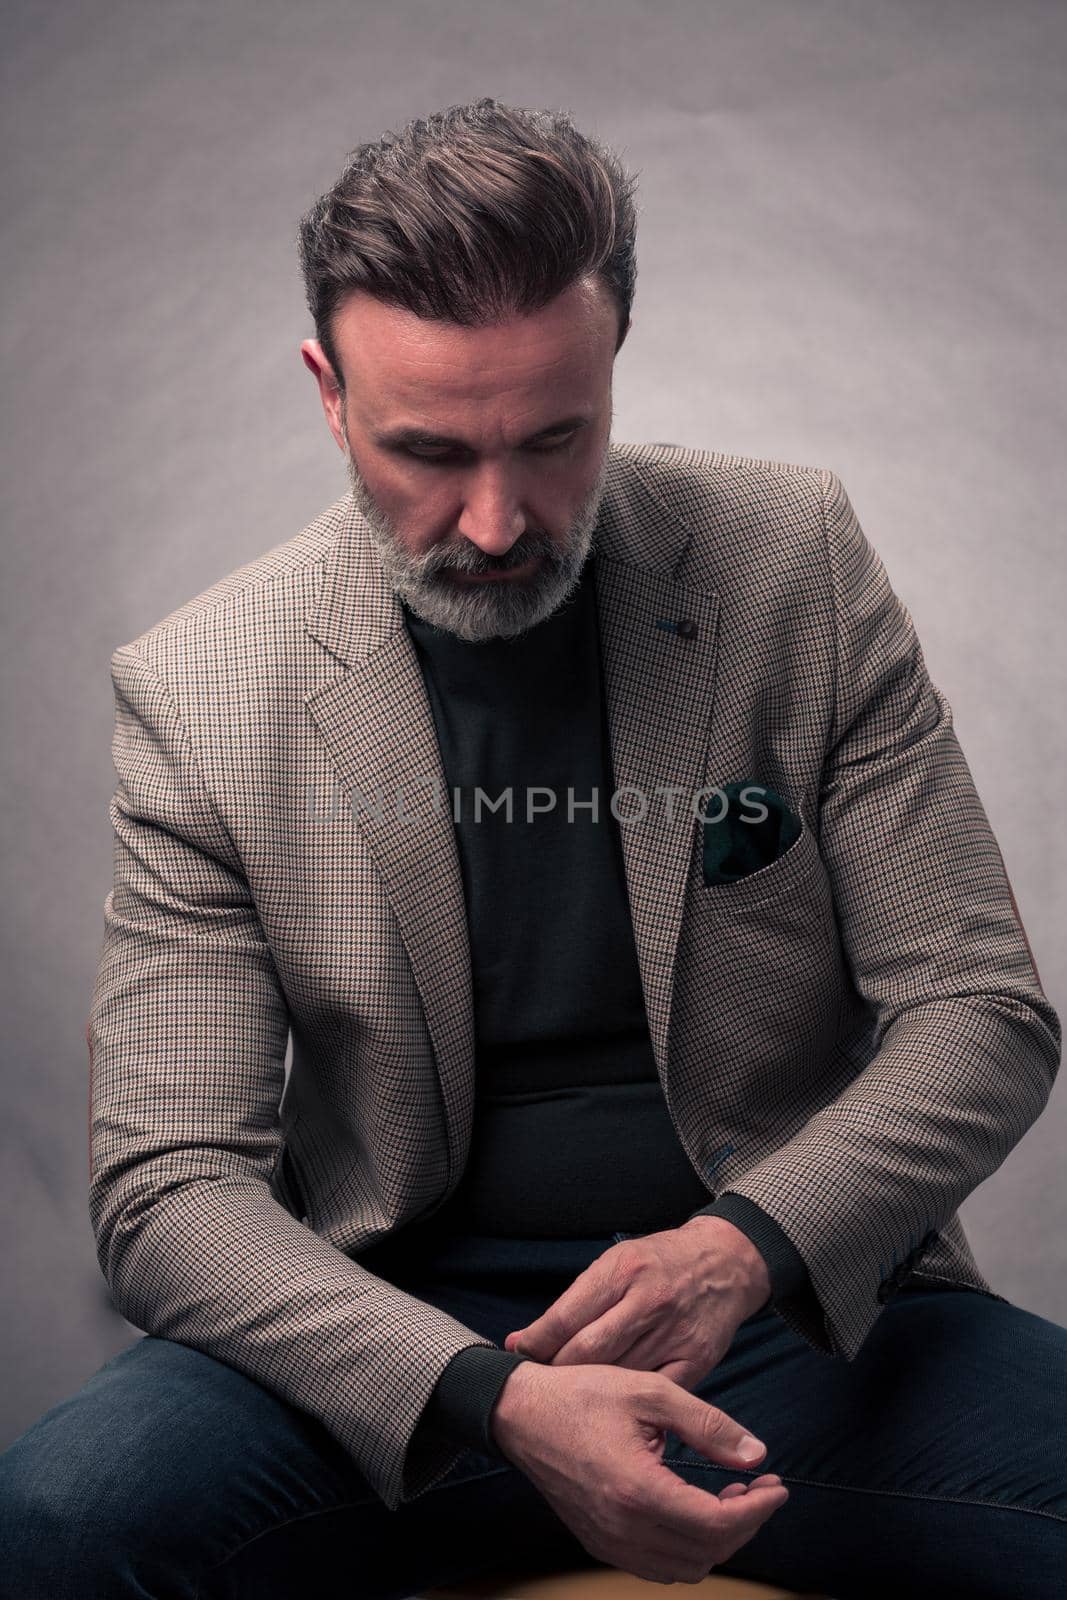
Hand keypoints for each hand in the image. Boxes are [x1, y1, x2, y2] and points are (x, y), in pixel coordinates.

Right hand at [488, 1356, 788, 1584]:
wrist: (520, 1412)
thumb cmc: (581, 1394)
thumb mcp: (650, 1392)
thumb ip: (707, 1424)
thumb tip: (755, 1455)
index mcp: (637, 1489)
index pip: (717, 1525)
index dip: (758, 1510)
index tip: (776, 1485)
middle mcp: (622, 1527)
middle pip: (707, 1553)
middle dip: (745, 1522)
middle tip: (757, 1486)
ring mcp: (607, 1541)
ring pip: (684, 1568)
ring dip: (716, 1539)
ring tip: (727, 1496)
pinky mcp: (598, 1542)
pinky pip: (656, 1565)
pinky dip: (686, 1548)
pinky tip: (691, 1507)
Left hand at [503, 1215, 771, 1390]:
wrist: (725, 1264)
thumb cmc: (659, 1263)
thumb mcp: (617, 1261)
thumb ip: (577, 1300)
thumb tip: (526, 1340)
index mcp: (623, 1272)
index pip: (565, 1318)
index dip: (534, 1343)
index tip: (518, 1354)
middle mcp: (648, 1302)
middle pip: (587, 1352)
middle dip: (556, 1372)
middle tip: (541, 1381)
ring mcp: (675, 1333)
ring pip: (617, 1377)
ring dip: (589, 1391)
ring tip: (569, 1397)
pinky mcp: (697, 1360)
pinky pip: (654, 1393)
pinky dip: (631, 1404)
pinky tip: (613, 1409)